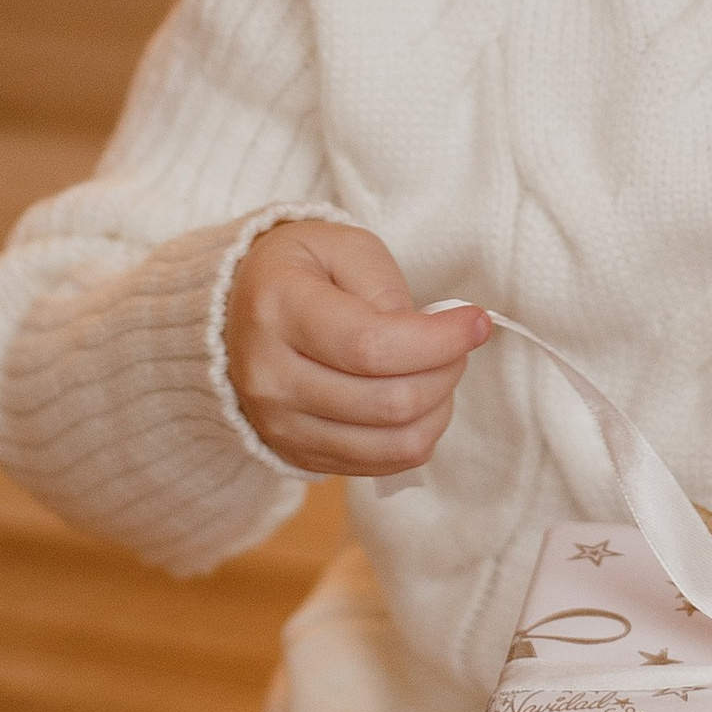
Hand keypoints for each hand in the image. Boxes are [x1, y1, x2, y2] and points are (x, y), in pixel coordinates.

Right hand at [223, 220, 490, 477]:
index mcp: (278, 310)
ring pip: (393, 443)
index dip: (439, 342)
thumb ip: (386, 287)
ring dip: (439, 408)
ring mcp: (279, 426)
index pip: (372, 347)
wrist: (235, 316)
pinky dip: (417, 434)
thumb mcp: (343, 247)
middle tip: (458, 343)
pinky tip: (416, 399)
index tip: (476, 322)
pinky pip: (381, 465)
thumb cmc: (301, 272)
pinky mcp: (297, 455)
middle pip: (389, 402)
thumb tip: (432, 336)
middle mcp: (271, 378)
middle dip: (447, 372)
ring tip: (439, 370)